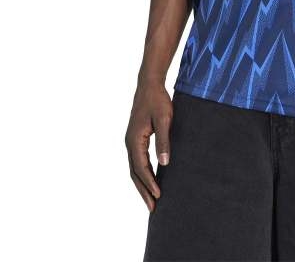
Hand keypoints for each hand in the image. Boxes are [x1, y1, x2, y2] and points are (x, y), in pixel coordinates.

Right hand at [125, 81, 172, 211]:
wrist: (149, 85)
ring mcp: (131, 141)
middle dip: (143, 191)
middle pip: (135, 173)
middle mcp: (129, 143)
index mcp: (134, 140)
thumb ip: (164, 141)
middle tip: (153, 208)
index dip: (150, 183)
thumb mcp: (164, 120)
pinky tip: (150, 180)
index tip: (158, 196)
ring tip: (151, 199)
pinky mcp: (135, 138)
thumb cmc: (158, 101)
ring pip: (135, 168)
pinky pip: (137, 161)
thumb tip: (164, 163)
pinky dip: (142, 173)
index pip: (141, 168)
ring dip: (142, 184)